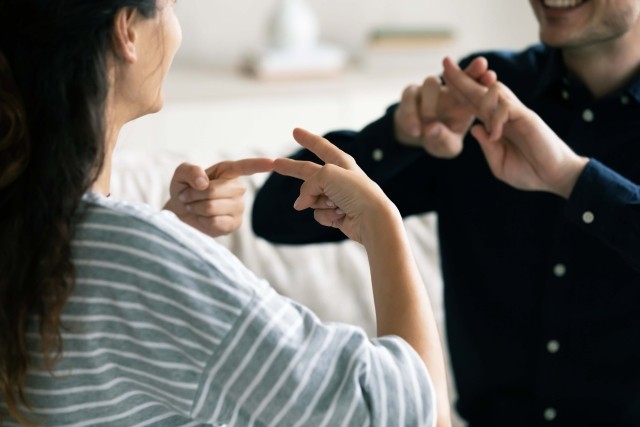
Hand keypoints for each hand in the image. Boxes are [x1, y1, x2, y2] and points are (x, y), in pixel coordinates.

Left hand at [165, 158, 273, 236]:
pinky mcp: (234, 224)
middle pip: (215, 190)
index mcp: (229, 171)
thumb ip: (190, 171)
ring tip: (193, 206)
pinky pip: (215, 222)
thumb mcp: (181, 174)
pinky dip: (201, 220)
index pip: (246, 167)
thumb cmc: (184, 189)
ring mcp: (239, 207)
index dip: (259, 164)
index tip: (273, 162)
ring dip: (195, 207)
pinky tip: (202, 218)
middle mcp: (238, 188)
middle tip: (187, 196)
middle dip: (194, 194)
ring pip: (212, 207)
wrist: (180, 212)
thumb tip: (203, 182)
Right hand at [273, 128, 399, 244]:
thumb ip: (308, 184)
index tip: (295, 131)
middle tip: (276, 164)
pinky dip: (325, 215)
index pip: (321, 146)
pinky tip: (339, 216)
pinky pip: (318, 213)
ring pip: (311, 197)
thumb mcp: (327, 174)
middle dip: (292, 169)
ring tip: (336, 204)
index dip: (307, 138)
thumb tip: (300, 203)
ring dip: (318, 202)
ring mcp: (336, 197)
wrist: (372, 218)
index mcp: (341, 163)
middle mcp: (338, 178)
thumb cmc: (355, 192)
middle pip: (308, 172)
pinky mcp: (336, 214)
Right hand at [394, 56, 496, 157]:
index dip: (483, 81)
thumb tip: (431, 129)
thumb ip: (443, 140)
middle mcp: (448, 91)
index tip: (492, 76)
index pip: (476, 88)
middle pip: (460, 75)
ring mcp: (428, 89)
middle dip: (471, 70)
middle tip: (482, 64)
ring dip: (431, 104)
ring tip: (428, 127)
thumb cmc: (438, 140)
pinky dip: (411, 115)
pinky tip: (415, 130)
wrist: (415, 136)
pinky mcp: (410, 94)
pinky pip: (409, 98)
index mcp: (464, 103)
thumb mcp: (446, 147)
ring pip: (431, 83)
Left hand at [441, 57, 587, 197]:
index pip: (474, 102)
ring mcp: (516, 113)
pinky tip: (497, 136)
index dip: (459, 90)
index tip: (444, 76)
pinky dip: (496, 118)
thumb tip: (474, 128)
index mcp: (495, 125)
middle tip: (445, 61)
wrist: (554, 178)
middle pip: (480, 89)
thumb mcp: (499, 164)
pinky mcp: (527, 116)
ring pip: (494, 90)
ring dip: (481, 101)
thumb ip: (487, 147)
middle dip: (461, 77)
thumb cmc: (529, 172)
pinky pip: (505, 106)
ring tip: (484, 123)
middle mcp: (504, 115)